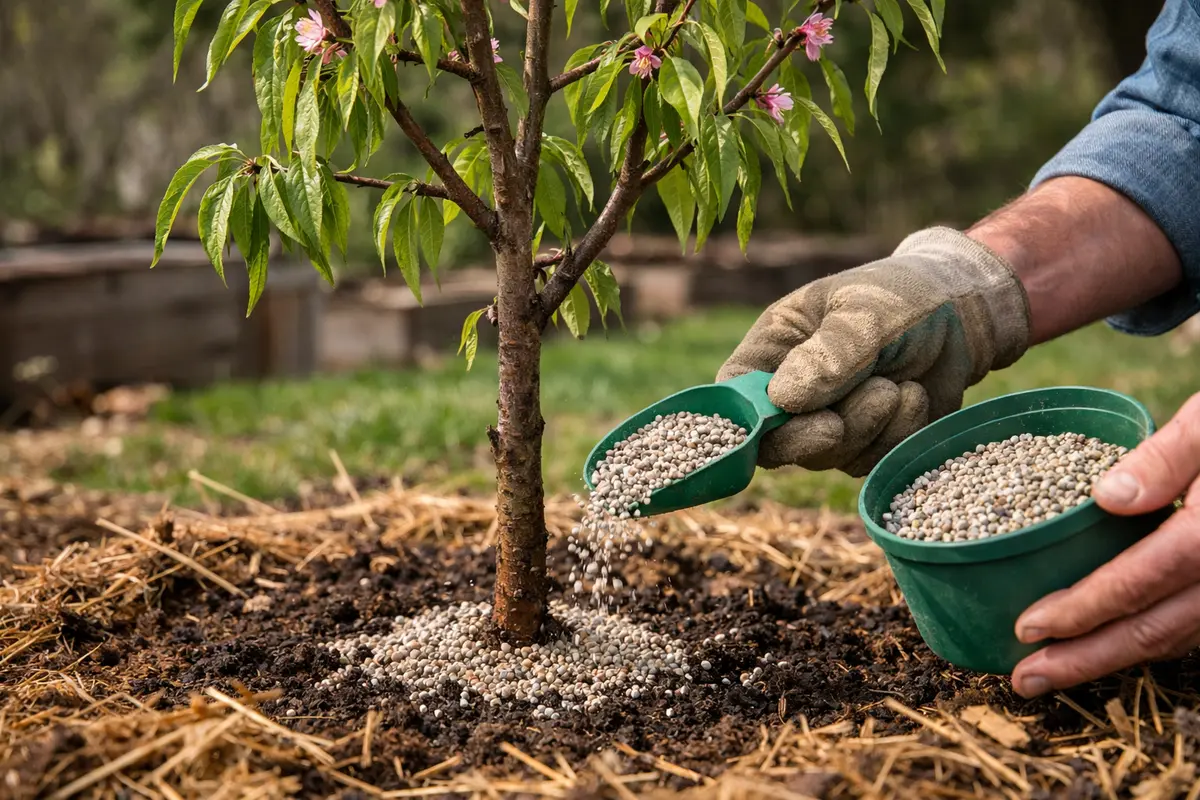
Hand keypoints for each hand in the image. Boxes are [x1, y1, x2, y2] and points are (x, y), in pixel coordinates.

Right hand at [717, 227, 1030, 475]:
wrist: (965, 314)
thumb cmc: (905, 298)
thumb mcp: (868, 313)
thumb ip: (829, 355)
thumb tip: (782, 400)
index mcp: (773, 348)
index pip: (736, 396)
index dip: (749, 418)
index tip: (787, 419)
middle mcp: (791, 391)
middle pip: (779, 442)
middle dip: (829, 430)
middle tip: (881, 394)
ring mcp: (825, 421)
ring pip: (828, 458)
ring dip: (872, 428)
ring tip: (904, 385)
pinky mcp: (865, 443)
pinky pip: (869, 463)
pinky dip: (898, 437)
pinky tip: (917, 398)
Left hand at [1011, 394, 1199, 696]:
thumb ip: (1164, 459)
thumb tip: (1108, 496)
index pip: (1136, 586)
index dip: (1079, 612)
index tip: (1027, 628)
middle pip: (1151, 632)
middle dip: (1083, 660)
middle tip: (1025, 679)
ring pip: (1172, 638)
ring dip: (1111, 658)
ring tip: (1052, 670)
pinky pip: (1189, 627)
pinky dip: (1145, 640)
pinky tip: (1104, 642)